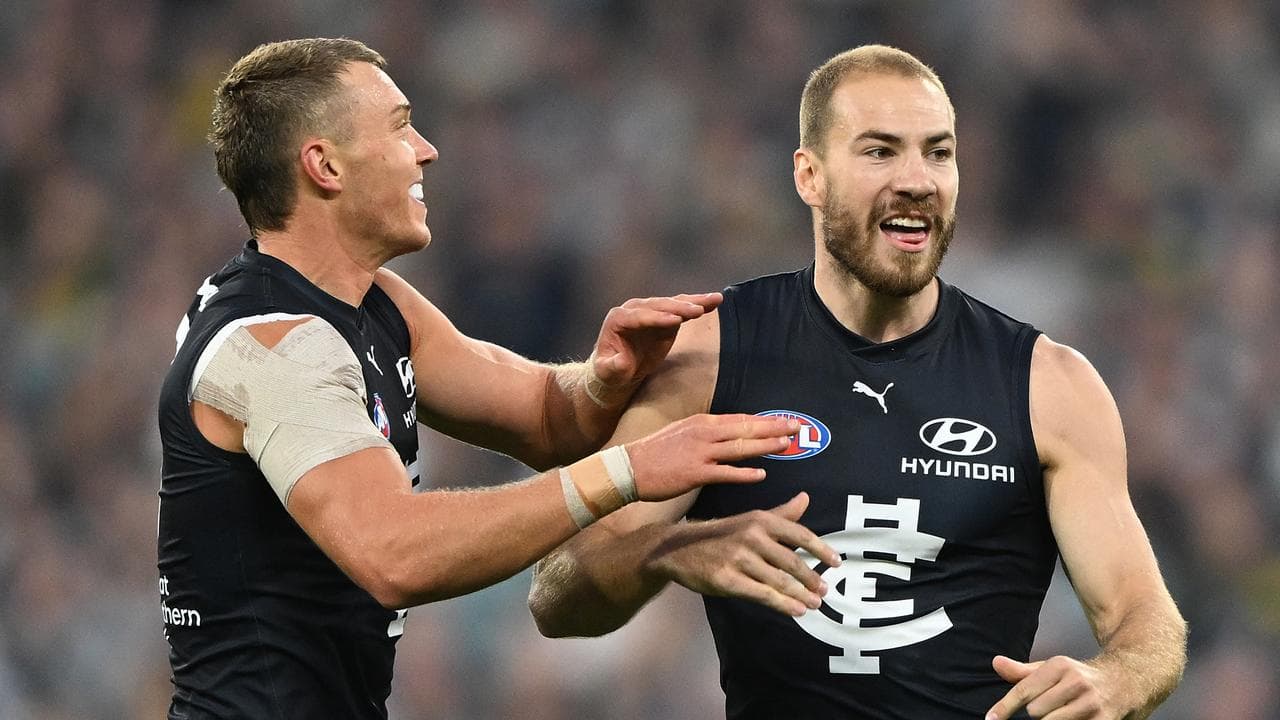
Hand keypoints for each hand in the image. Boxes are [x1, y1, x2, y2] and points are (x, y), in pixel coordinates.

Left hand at [588, 293, 721, 403]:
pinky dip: (698, 305)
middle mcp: (634, 309)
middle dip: (678, 308)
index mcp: (618, 319)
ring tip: (713, 300)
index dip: (657, 318)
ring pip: (673, 303)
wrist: (619, 368)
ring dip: (693, 302)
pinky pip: (682, 309)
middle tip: (697, 311)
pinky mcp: (665, 316)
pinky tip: (714, 301)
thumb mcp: (608, 372)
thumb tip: (622, 361)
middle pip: (658, 306)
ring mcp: (651, 310)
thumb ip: (613, 367)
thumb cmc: (611, 370)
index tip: (675, 321)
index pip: (639, 316)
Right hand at [625, 413, 794, 499]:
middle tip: (797, 426)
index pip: (740, 419)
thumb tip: (727, 433)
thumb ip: (706, 432)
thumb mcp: (682, 432)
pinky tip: (761, 474)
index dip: (764, 420)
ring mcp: (700, 452)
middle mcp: (704, 433)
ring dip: (765, 445)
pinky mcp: (695, 473)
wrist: (630, 467)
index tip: (784, 419)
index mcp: (702, 422)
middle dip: (773, 427)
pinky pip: (725, 473)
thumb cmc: (655, 452)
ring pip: (740, 447)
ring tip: (786, 444)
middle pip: (746, 428)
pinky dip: (744, 474)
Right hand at [648, 493, 840, 616]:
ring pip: (779, 580)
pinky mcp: (726, 579)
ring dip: (801, 595)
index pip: (799, 534)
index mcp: (760, 519)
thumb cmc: (721, 535)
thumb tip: (806, 498)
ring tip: (814, 604)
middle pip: (791, 561)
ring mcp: (738, 558)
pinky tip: (795, 611)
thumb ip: (781, 514)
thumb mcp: (750, 520)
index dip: (820, 550)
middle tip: (824, 591)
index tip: (836, 563)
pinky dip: (782, 604)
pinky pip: (761, 594)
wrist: (678, 548)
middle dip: (811, 578)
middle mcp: (751, 536)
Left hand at [986, 655, 1119, 718]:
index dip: (1004, 707)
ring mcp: (1091, 704)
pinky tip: (1069, 718)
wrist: (1124, 682)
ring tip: (1060, 713)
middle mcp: (1076, 682)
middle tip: (1049, 708)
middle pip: (1036, 711)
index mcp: (1060, 666)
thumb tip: (995, 663)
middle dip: (1035, 714)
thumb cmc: (1078, 678)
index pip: (1024, 690)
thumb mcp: (1051, 669)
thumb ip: (1022, 672)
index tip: (990, 719)